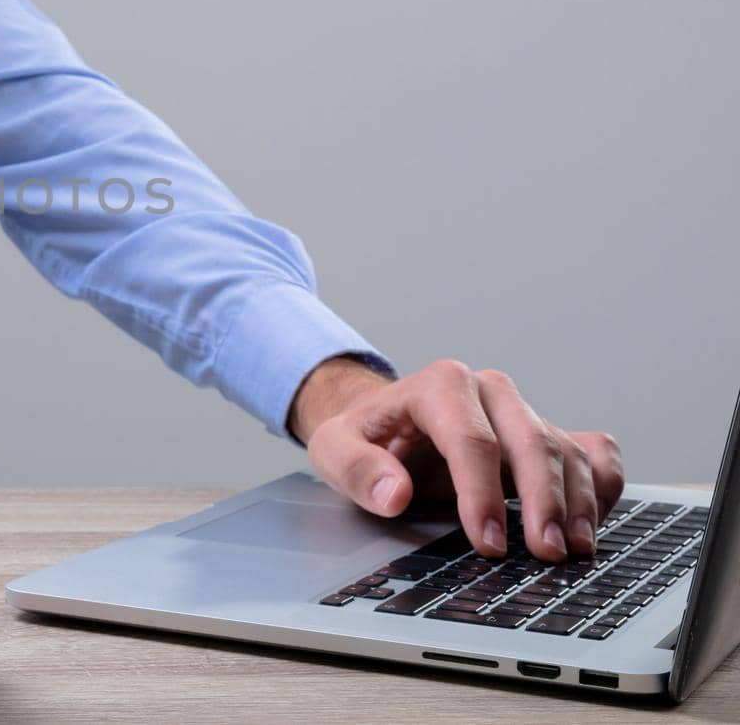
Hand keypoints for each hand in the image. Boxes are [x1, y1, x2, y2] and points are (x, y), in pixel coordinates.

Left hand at [291, 358, 624, 561]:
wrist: (383, 421)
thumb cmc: (364, 436)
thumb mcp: (334, 449)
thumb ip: (358, 470)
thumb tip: (395, 494)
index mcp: (440, 385)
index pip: (471, 440)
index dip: (482, 494)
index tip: (487, 542)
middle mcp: (489, 390)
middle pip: (530, 441)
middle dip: (543, 500)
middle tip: (546, 552)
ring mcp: (522, 410)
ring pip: (565, 450)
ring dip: (578, 501)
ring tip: (574, 549)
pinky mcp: (545, 432)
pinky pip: (591, 451)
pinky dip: (604, 484)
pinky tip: (596, 521)